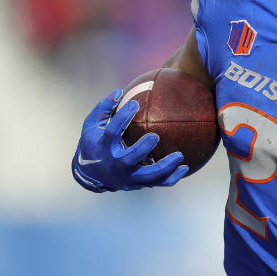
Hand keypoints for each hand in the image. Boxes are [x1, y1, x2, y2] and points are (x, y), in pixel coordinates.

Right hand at [71, 89, 187, 191]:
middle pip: (128, 160)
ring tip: (180, 155)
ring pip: (147, 176)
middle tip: (155, 136)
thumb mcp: (92, 125)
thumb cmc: (94, 143)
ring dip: (164, 168)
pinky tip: (185, 168)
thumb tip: (119, 91)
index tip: (134, 104)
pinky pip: (157, 183)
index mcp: (103, 147)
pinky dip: (172, 177)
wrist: (91, 174)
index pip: (112, 132)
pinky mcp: (137, 184)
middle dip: (141, 149)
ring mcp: (126, 177)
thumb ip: (104, 108)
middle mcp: (115, 164)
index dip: (122, 118)